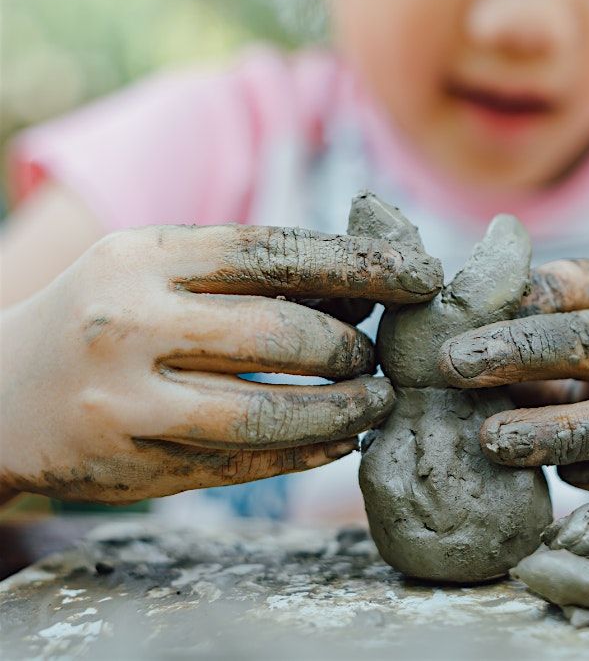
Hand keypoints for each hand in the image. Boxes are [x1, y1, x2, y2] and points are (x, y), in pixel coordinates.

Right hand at [0, 224, 441, 503]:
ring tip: (377, 399)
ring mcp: (127, 401)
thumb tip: (364, 283)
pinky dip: (308, 450)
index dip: (358, 263)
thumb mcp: (159, 270)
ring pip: (269, 409)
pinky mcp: (134, 464)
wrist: (0, 392)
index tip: (421, 275)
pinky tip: (340, 438)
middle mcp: (130, 324)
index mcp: (143, 258)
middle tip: (379, 354)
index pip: (272, 250)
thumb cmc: (103, 315)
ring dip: (344, 408)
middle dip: (350, 346)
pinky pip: (245, 461)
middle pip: (281, 332)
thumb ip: (251, 275)